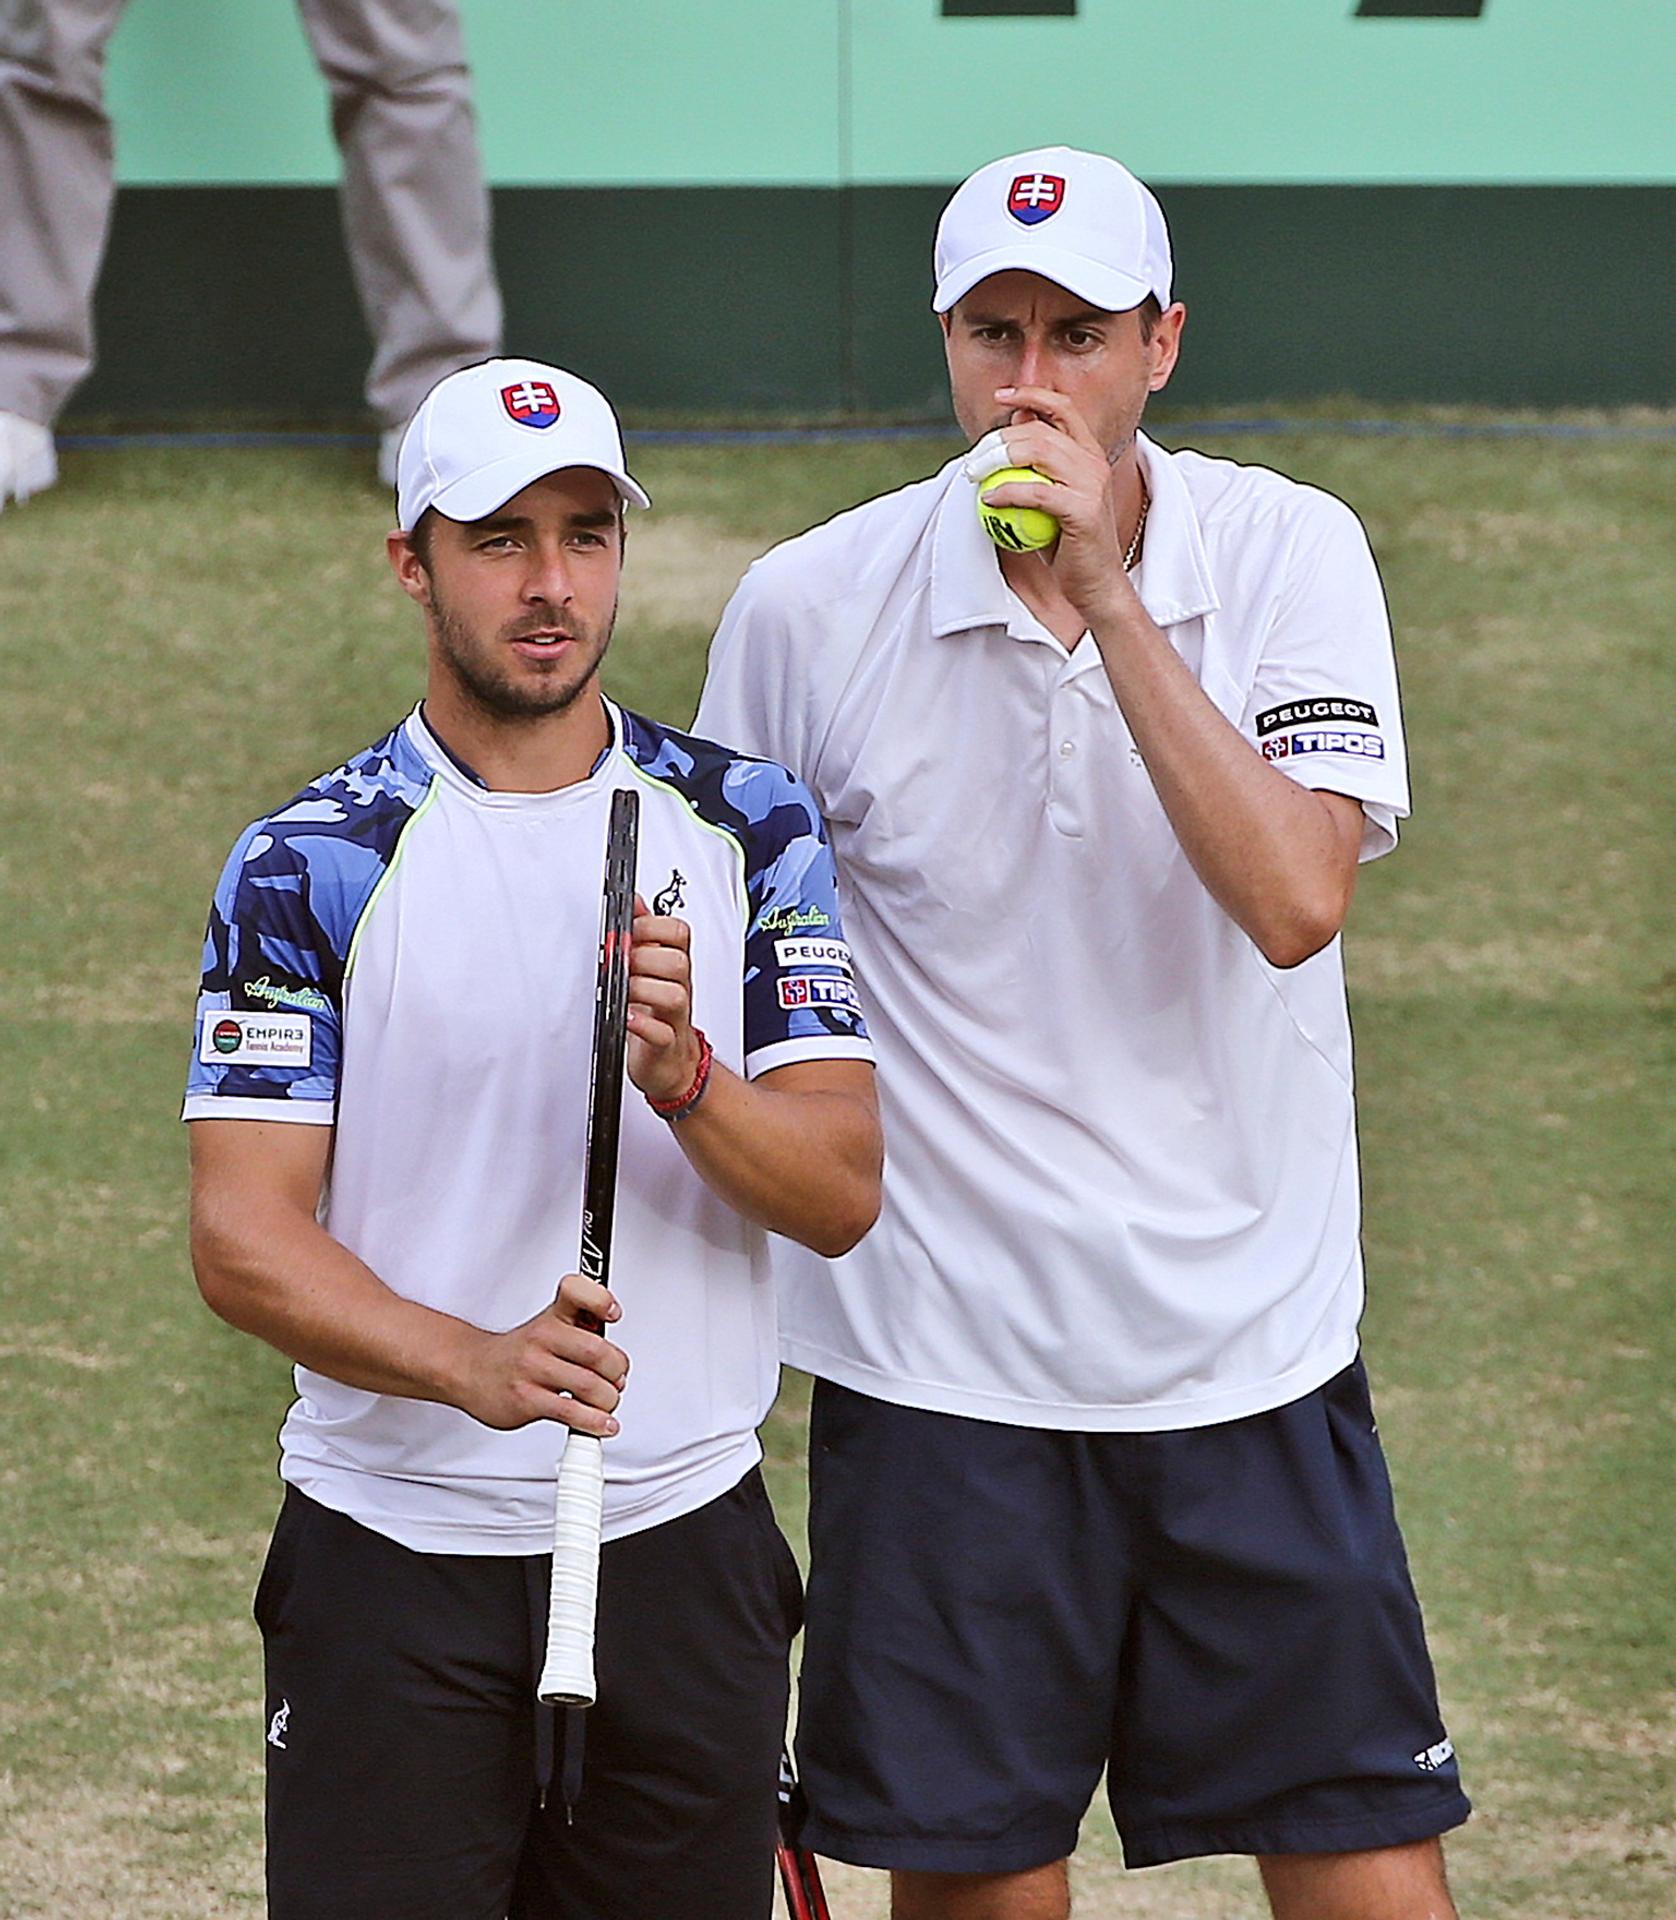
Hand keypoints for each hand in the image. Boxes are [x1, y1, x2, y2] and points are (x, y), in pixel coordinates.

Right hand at [457, 1272, 627, 1433]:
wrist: (469, 1370)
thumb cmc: (518, 1352)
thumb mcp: (549, 1327)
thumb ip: (584, 1335)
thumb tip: (619, 1365)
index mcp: (553, 1316)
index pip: (576, 1292)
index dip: (600, 1299)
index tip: (613, 1314)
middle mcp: (543, 1337)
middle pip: (596, 1351)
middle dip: (617, 1371)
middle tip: (617, 1380)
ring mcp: (533, 1368)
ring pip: (588, 1385)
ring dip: (608, 1399)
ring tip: (606, 1403)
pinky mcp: (527, 1399)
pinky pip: (570, 1412)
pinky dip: (594, 1422)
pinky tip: (602, 1425)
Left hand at [625, 895, 704, 1103]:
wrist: (671, 1063)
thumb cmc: (657, 1013)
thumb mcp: (651, 968)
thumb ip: (643, 934)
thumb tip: (634, 901)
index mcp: (675, 966)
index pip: (679, 933)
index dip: (653, 927)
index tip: (630, 931)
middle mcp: (679, 989)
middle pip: (678, 962)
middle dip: (645, 958)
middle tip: (623, 963)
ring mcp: (674, 1017)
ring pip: (674, 996)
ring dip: (644, 989)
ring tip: (625, 992)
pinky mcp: (664, 1045)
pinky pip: (662, 1034)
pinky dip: (643, 1025)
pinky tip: (628, 1018)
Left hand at [971, 386, 1138, 623]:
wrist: (1095, 585)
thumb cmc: (1067, 546)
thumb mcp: (1047, 501)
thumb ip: (1034, 468)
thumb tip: (1008, 434)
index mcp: (1089, 454)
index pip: (1062, 408)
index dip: (1032, 395)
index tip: (1001, 396)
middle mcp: (1094, 462)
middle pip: (1039, 431)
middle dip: (999, 439)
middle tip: (973, 460)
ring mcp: (1092, 484)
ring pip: (1038, 452)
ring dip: (997, 460)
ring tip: (975, 475)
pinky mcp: (1083, 510)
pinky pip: (1036, 492)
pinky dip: (1007, 492)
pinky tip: (988, 499)